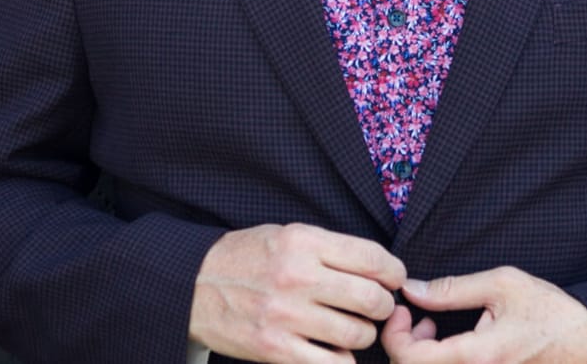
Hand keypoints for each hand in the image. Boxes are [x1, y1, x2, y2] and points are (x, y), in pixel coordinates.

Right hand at [189, 222, 405, 363]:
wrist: (192, 285)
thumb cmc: (246, 257)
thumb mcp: (286, 235)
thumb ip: (329, 249)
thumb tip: (378, 268)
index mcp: (303, 242)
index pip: (372, 258)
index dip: (394, 272)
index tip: (394, 279)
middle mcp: (297, 277)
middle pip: (371, 299)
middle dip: (384, 306)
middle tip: (377, 307)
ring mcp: (285, 316)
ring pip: (357, 335)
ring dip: (364, 335)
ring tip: (353, 329)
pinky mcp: (275, 349)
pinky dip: (341, 361)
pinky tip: (334, 351)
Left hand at [381, 266, 586, 363]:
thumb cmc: (551, 314)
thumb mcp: (503, 286)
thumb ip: (452, 289)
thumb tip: (412, 290)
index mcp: (477, 357)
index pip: (409, 359)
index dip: (393, 334)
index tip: (402, 310)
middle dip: (403, 343)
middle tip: (418, 315)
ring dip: (420, 354)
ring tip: (433, 326)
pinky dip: (438, 360)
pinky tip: (451, 343)